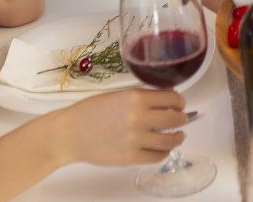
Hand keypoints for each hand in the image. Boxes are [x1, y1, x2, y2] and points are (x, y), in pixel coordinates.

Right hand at [52, 87, 188, 165]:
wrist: (70, 133)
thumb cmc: (89, 112)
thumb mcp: (117, 95)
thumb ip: (141, 96)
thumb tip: (166, 97)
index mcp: (135, 97)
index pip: (172, 98)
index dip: (179, 101)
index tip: (180, 103)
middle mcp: (138, 118)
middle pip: (175, 119)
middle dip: (182, 118)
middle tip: (181, 118)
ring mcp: (135, 139)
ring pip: (170, 140)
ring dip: (178, 137)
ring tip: (178, 136)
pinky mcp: (131, 157)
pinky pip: (157, 156)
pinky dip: (164, 152)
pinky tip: (163, 148)